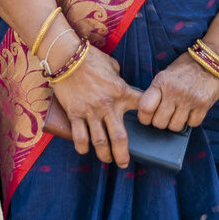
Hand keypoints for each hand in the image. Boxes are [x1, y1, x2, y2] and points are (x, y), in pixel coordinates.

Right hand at [50, 45, 141, 166]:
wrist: (67, 56)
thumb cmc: (91, 58)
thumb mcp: (112, 66)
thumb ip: (119, 79)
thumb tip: (121, 86)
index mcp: (121, 91)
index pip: (142, 106)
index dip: (150, 116)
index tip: (151, 125)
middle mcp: (108, 105)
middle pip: (120, 137)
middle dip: (123, 154)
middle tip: (124, 163)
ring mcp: (91, 111)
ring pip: (100, 142)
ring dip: (104, 155)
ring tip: (106, 159)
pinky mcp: (75, 113)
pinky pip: (79, 136)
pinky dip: (82, 146)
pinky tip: (84, 150)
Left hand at [137, 52, 218, 130]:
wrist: (213, 59)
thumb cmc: (187, 66)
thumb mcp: (166, 73)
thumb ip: (156, 90)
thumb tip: (144, 107)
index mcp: (161, 81)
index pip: (145, 108)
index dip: (143, 117)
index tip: (146, 117)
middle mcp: (174, 91)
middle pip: (159, 122)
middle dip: (160, 121)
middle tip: (165, 115)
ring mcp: (189, 99)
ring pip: (175, 126)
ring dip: (176, 122)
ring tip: (178, 112)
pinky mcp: (204, 105)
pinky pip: (192, 124)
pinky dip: (191, 120)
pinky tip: (191, 111)